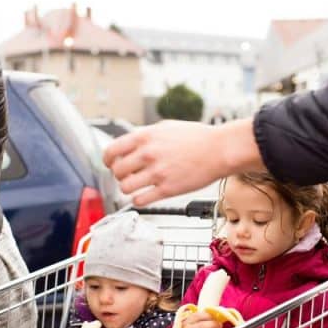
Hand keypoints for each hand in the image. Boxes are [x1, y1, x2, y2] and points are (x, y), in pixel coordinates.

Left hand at [103, 119, 264, 206]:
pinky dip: (138, 200)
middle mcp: (148, 154)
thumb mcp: (166, 127)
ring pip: (125, 188)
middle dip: (120, 175)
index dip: (107, 161)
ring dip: (128, 188)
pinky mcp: (167, 189)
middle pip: (116, 171)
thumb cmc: (197, 138)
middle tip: (128, 176)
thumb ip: (145, 136)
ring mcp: (157, 173)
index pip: (111, 151)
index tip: (110, 164)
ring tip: (137, 186)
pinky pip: (140, 200)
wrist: (219, 149)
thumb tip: (130, 144)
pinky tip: (145, 195)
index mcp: (145, 137)